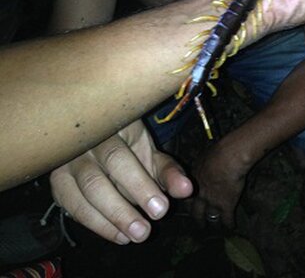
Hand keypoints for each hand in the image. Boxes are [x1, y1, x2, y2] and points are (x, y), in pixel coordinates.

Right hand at [50, 119, 192, 243]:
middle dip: (121, 209)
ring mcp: (67, 162)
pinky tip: (119, 235)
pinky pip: (73, 207)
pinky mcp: (59, 182)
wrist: (99, 135)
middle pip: (96, 179)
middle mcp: (83, 143)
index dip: (139, 184)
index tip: (161, 208)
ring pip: (83, 194)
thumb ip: (168, 170)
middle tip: (145, 231)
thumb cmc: (129, 145)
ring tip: (136, 235)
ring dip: (110, 219)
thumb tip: (187, 190)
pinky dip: (96, 224)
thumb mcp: (151, 153)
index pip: (119, 157)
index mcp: (108, 127)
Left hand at [190, 140, 245, 228]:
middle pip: (196, 213)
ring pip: (211, 219)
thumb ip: (201, 167)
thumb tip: (203, 166)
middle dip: (198, 219)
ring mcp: (213, 203)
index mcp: (193, 182)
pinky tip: (232, 227)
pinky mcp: (226, 206)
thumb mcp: (203, 159)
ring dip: (213, 224)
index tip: (190, 208)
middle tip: (200, 224)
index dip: (189, 204)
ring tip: (216, 228)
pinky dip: (230, 224)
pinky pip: (227, 220)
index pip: (187, 198)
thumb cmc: (216, 153)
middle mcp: (200, 195)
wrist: (228, 158)